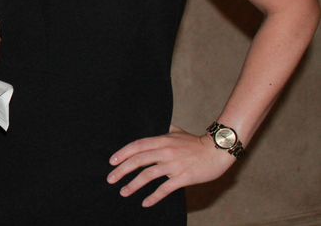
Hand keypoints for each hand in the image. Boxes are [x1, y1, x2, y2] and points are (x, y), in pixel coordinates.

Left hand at [107, 125, 235, 206]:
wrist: (218, 151)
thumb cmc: (197, 143)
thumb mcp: (179, 133)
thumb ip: (168, 130)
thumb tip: (165, 125)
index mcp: (162, 140)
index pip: (137, 146)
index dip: (123, 153)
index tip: (112, 162)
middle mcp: (165, 151)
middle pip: (138, 160)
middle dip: (121, 170)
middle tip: (110, 179)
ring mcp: (174, 165)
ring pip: (148, 174)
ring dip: (133, 185)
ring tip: (123, 192)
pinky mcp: (183, 177)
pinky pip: (165, 188)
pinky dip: (153, 196)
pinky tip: (145, 203)